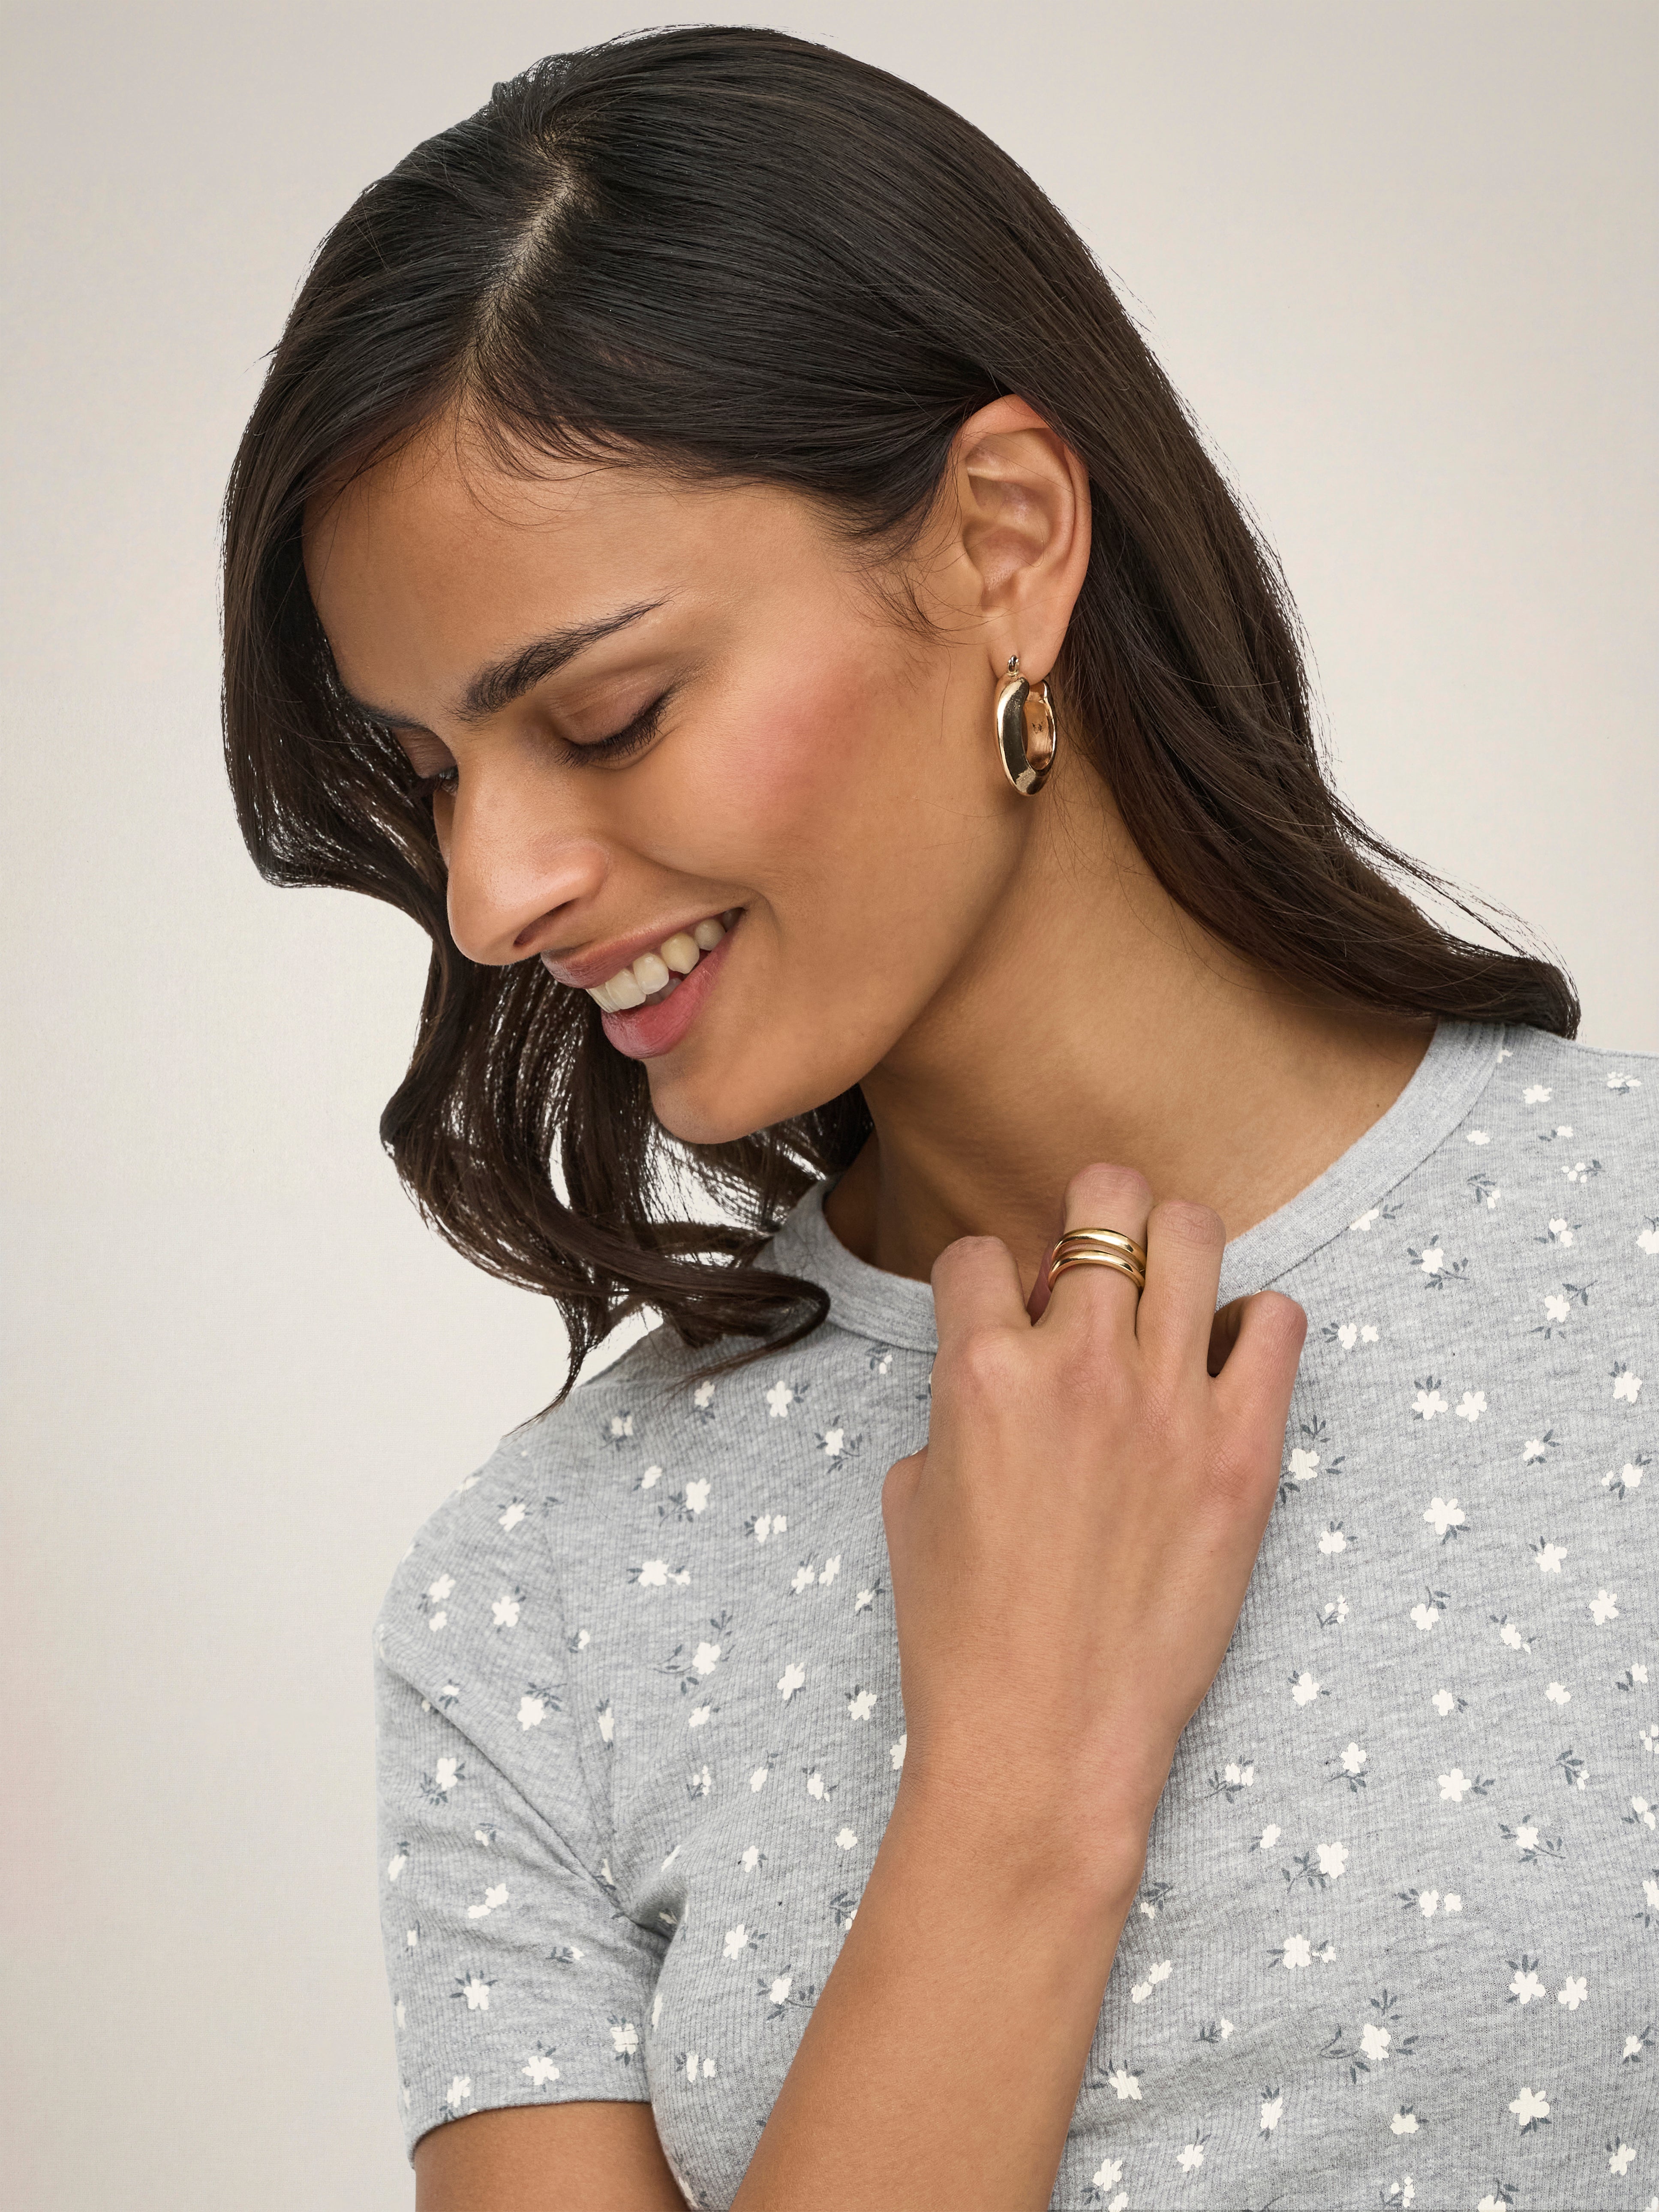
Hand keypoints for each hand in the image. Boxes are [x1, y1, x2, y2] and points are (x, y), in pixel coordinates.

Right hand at [881, 1163, 1306, 1864]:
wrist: (1043, 1742)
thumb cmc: (963, 1637)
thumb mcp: (911, 1504)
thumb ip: (952, 1413)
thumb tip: (995, 1376)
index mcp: (979, 1373)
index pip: (979, 1252)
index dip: (988, 1281)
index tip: (1007, 1317)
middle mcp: (1075, 1365)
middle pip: (1104, 1198)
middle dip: (1095, 1216)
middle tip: (1099, 1269)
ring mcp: (1167, 1403)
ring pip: (1192, 1232)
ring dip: (1173, 1249)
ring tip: (1167, 1299)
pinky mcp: (1244, 1451)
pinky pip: (1277, 1324)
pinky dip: (1255, 1326)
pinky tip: (1226, 1367)